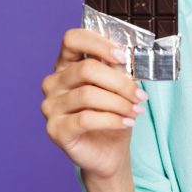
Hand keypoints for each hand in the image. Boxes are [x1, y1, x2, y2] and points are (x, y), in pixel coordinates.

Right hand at [40, 28, 149, 178]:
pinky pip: (86, 118)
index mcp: (66, 65)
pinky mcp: (55, 129)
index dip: (98, 43)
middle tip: (140, 94)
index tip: (123, 56)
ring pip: (88, 94)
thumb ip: (118, 70)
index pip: (72, 39)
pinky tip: (127, 123)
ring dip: (119, 103)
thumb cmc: (112, 115)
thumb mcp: (118, 88)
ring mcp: (50, 106)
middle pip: (86, 69)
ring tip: (136, 110)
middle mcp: (53, 83)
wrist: (109, 152)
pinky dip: (112, 119)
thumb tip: (129, 57)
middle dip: (119, 82)